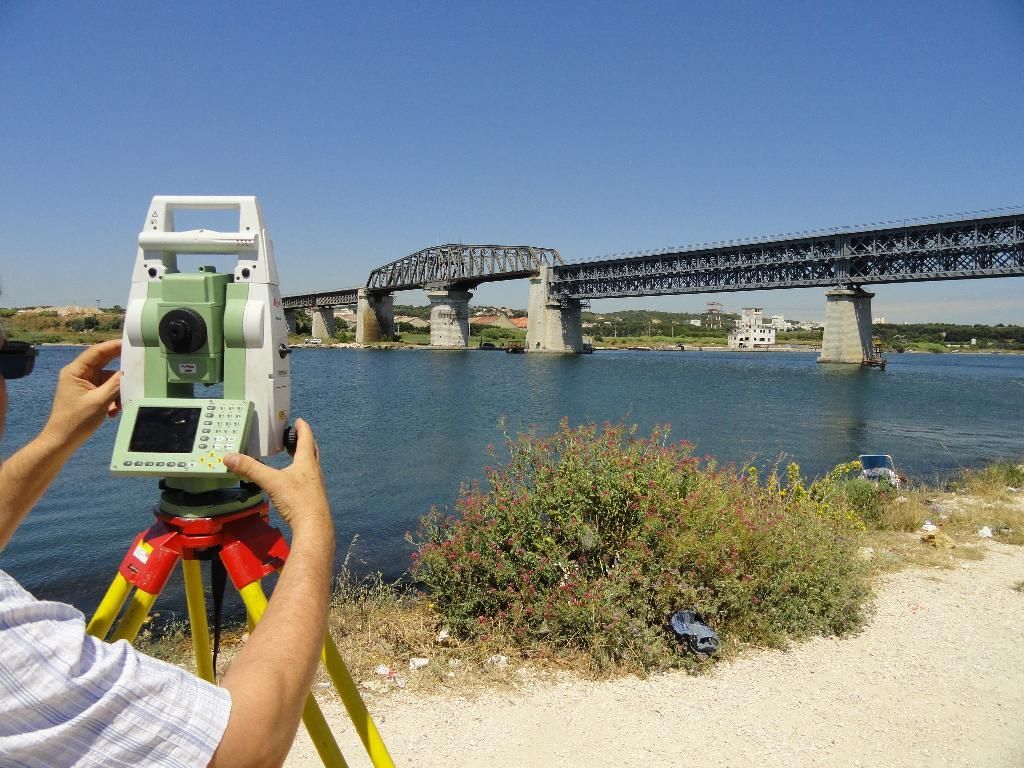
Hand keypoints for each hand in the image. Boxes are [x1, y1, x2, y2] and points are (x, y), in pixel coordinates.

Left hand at [42, 339, 122, 448]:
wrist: (63, 441)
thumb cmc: (77, 420)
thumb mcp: (100, 401)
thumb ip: (115, 384)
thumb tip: (129, 371)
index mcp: (75, 371)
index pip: (96, 352)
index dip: (114, 346)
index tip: (131, 343)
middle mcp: (79, 374)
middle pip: (103, 364)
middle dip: (119, 369)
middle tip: (138, 364)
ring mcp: (84, 384)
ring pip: (108, 379)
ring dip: (117, 391)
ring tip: (120, 404)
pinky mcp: (89, 394)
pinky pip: (106, 390)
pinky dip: (113, 399)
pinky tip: (113, 411)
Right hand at [222, 419, 331, 535]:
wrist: (314, 527)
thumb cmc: (296, 500)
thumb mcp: (271, 482)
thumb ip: (251, 469)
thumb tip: (228, 457)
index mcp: (306, 462)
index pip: (306, 439)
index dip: (302, 428)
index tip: (299, 420)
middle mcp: (314, 471)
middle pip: (312, 451)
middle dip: (304, 441)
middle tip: (296, 436)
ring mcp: (316, 485)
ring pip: (311, 465)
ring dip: (304, 457)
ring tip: (293, 455)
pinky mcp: (314, 497)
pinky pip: (308, 479)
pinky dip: (301, 473)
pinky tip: (293, 480)